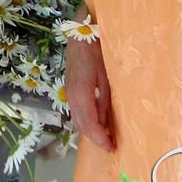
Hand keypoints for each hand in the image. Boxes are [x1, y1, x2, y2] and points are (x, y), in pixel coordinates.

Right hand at [65, 36, 115, 151]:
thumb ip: (104, 100)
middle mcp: (71, 96)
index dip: (100, 138)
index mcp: (81, 93)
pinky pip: (76, 111)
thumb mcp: (106, 75)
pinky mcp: (70, 89)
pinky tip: (98, 122)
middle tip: (112, 146)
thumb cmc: (98, 50)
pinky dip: (86, 121)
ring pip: (77, 120)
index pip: (89, 123)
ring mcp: (69, 92)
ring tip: (107, 137)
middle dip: (95, 138)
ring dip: (90, 131)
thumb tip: (107, 123)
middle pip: (81, 125)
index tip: (112, 148)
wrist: (81, 33)